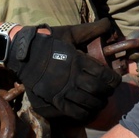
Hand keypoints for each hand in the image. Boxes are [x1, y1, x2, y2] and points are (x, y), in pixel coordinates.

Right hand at [6, 19, 121, 121]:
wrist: (23, 55)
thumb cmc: (48, 42)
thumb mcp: (70, 32)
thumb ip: (91, 29)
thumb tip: (109, 23)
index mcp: (78, 60)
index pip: (105, 75)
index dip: (114, 80)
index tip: (115, 80)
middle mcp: (72, 77)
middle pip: (98, 91)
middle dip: (108, 93)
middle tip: (108, 92)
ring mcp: (62, 91)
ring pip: (88, 104)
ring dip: (98, 104)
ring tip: (100, 102)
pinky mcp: (53, 101)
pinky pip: (74, 113)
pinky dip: (85, 114)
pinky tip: (88, 111)